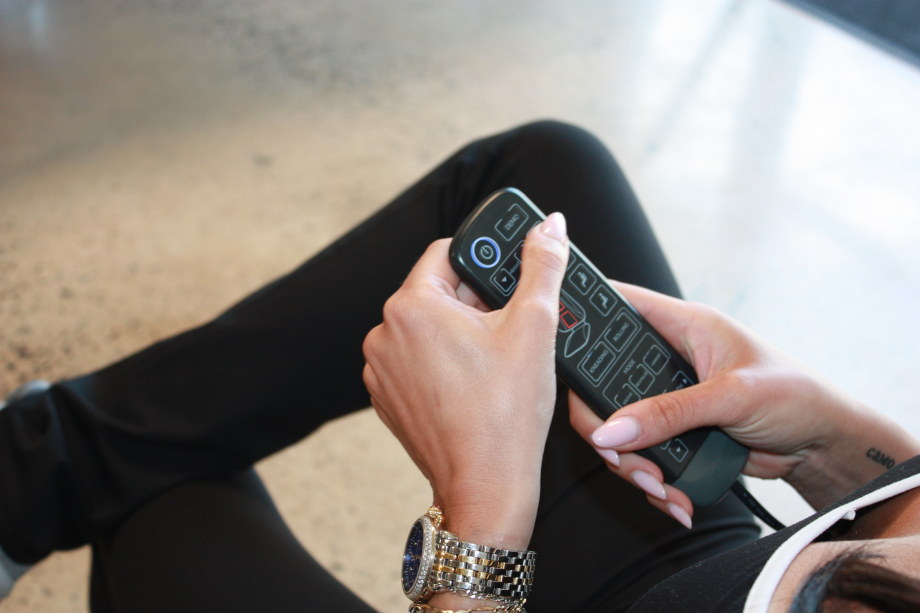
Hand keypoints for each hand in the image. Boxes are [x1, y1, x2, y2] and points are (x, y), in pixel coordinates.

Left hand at [362, 213, 568, 550]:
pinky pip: (415, 361)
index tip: (507, 287)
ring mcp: (380, 369)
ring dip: (458, 335)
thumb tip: (550, 226)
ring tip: (490, 366)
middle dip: (475, 305)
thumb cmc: (507, 414)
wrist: (486, 487)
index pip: (447, 252)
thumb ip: (543, 265)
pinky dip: (441, 365)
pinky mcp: (386, 397)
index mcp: (411, 305)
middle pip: (437, 292)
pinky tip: (471, 388)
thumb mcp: (535, 327)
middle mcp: (383, 333)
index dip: (484, 264)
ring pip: (427, 328)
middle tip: (508, 334)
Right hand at [570, 282, 919, 524]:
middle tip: (623, 457)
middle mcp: (664, 358)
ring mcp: (664, 398)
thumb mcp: (731, 397)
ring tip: (662, 487)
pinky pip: (640, 456)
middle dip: (607, 429)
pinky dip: (651, 481)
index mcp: (679, 324)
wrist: (822, 445)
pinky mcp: (672, 433)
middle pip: (602, 385)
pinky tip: (675, 496)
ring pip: (617, 428)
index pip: (616, 308)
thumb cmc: (794, 395)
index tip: (562, 354)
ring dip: (631, 464)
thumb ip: (669, 413)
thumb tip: (612, 432)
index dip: (583, 322)